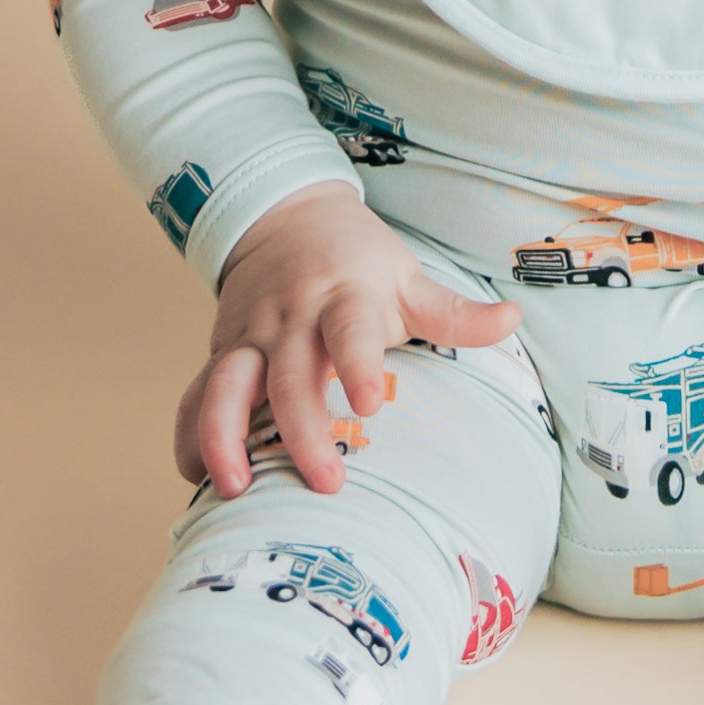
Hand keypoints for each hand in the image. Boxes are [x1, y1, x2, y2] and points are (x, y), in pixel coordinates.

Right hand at [175, 184, 519, 498]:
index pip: (351, 332)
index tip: (369, 405)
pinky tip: (195, 475)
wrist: (284, 217)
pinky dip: (190, 434)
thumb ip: (454, 311)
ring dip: (224, 436)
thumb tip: (513, 319)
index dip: (358, 365)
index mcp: (344, 299)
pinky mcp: (222, 353)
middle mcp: (291, 320)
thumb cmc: (356, 260)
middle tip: (325, 480)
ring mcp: (250, 338)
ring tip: (234, 487)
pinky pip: (195, 394)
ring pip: (225, 387)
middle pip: (288, 377)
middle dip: (300, 430)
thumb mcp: (406, 277)